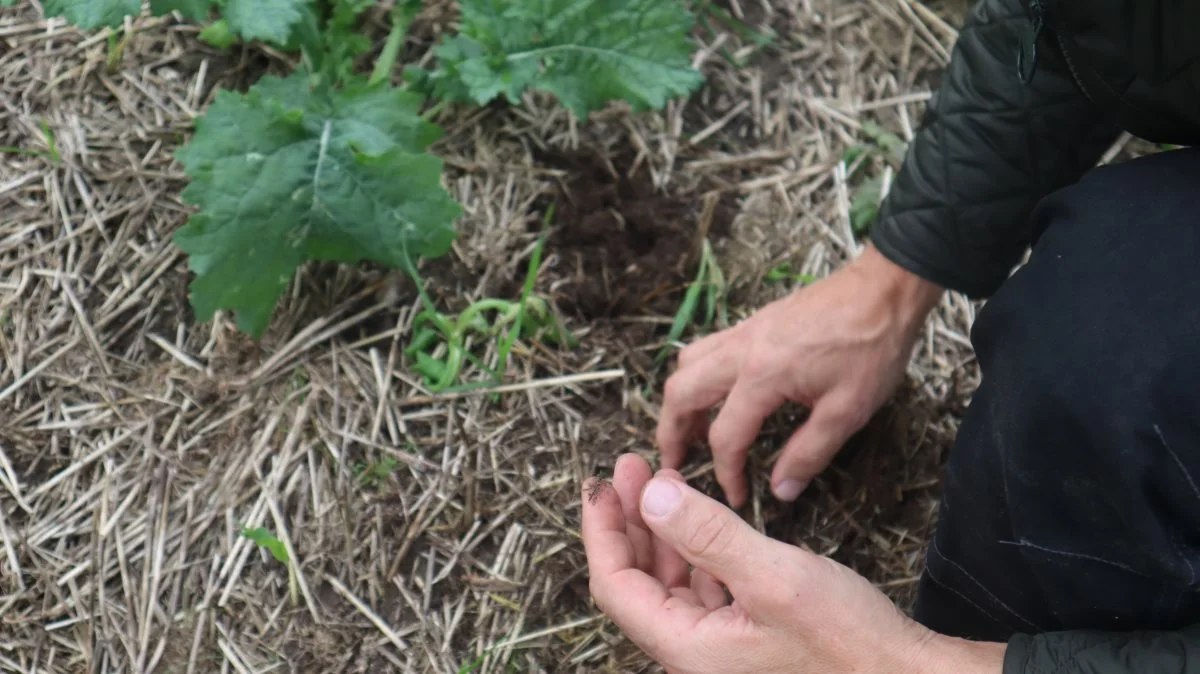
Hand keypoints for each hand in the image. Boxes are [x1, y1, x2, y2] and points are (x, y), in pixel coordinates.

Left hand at [582, 453, 1004, 673]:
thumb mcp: (773, 576)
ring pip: (668, 583)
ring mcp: (719, 648)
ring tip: (662, 480)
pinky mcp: (745, 639)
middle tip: (631, 466)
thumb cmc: (850, 644)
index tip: (601, 483)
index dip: (602, 530)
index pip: (615, 585)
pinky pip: (701, 590)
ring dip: (660, 531)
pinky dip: (693, 550)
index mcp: (687, 648)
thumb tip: (651, 495)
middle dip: (630, 520)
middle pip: (637, 581)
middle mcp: (694, 653)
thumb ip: (707, 535)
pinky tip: (701, 520)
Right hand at [657, 244, 942, 506]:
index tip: (737, 497)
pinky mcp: (753, 323)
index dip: (726, 474)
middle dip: (671, 434)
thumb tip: (781, 490)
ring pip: (686, 365)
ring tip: (691, 431)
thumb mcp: (848, 410)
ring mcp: (743, 332)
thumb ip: (810, 453)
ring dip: (679, 402)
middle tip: (675, 465)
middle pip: (680, 394)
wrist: (883, 289)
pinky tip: (717, 393)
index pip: (726, 437)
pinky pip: (706, 348)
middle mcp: (740, 351)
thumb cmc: (871, 347)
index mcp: (762, 376)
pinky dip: (696, 376)